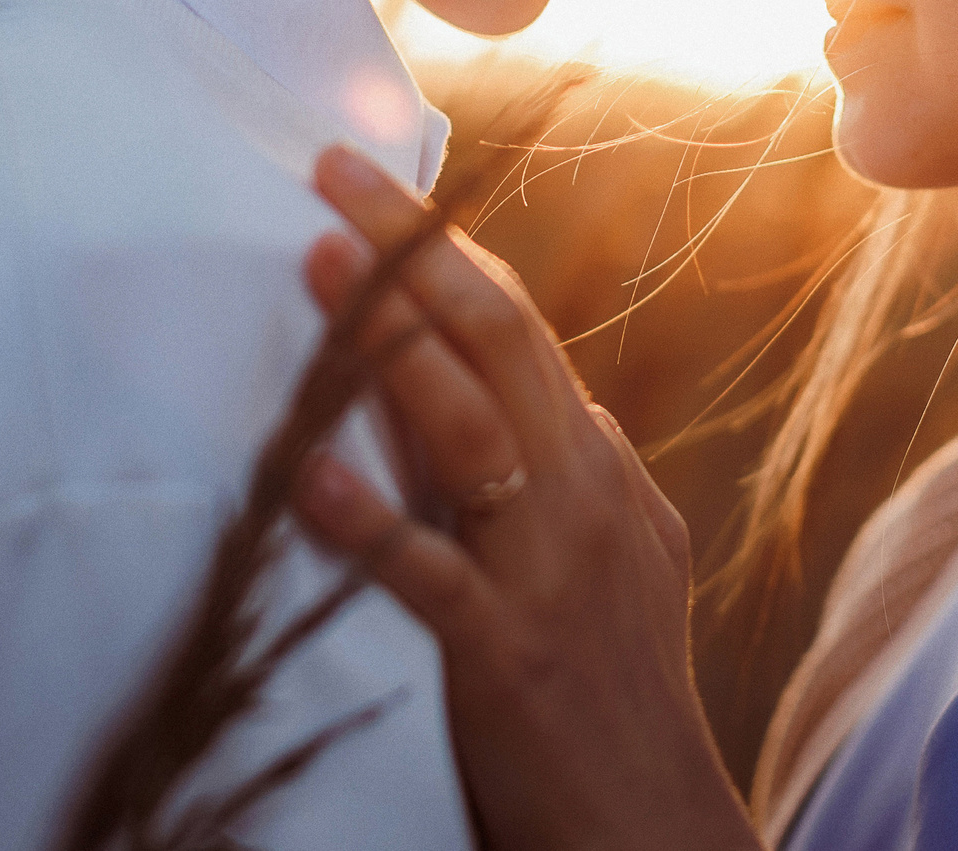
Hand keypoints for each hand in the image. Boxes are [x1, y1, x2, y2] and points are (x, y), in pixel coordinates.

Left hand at [291, 146, 761, 850]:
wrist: (655, 831)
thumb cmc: (612, 691)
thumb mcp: (602, 557)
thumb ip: (552, 472)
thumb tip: (505, 388)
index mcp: (599, 469)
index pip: (520, 332)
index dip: (446, 252)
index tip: (373, 184)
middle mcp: (586, 497)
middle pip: (504, 341)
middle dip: (417, 249)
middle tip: (332, 172)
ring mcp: (552, 573)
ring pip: (473, 430)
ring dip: (388, 340)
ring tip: (319, 262)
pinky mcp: (508, 657)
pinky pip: (430, 574)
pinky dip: (365, 517)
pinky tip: (303, 470)